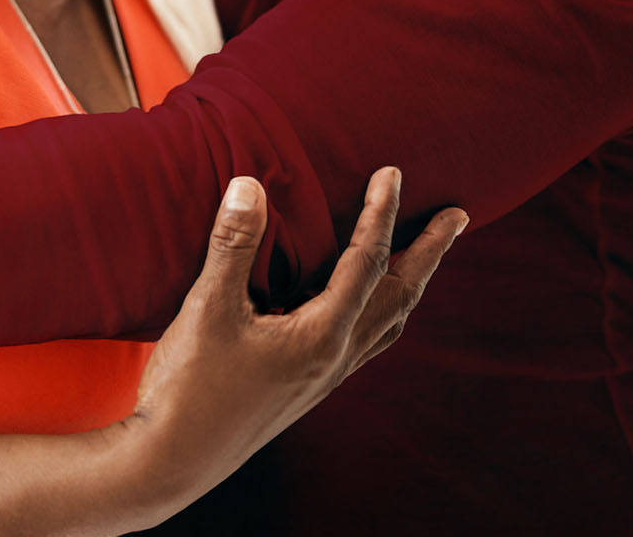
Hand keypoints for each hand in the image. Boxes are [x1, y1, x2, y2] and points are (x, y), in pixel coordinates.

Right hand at [114, 167, 463, 523]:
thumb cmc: (190, 386)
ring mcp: (325, 377)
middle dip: (429, 252)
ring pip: (388, 323)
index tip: (394, 173)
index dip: (381, 213)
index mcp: (321, 335)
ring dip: (410, 283)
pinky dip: (382, 312)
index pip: (366, 262)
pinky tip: (363, 309)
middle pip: (400, 295)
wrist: (174, 459)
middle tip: (458, 216)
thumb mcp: (207, 308)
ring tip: (422, 257)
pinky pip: (365, 342)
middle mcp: (336, 358)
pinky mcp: (308, 388)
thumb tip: (251, 185)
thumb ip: (233, 244)